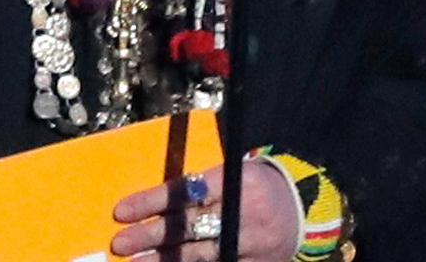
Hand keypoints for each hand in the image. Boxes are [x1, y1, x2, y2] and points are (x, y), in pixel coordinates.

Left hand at [111, 159, 299, 261]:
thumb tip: (153, 201)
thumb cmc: (257, 185)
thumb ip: (200, 184)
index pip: (185, 192)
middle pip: (188, 226)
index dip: (152, 201)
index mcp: (235, 181)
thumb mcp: (235, 172)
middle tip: (120, 243)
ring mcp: (249, 243)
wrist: (304, 209)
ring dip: (164, 261)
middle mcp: (242, 212)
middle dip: (151, 236)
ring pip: (199, 255)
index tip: (121, 211)